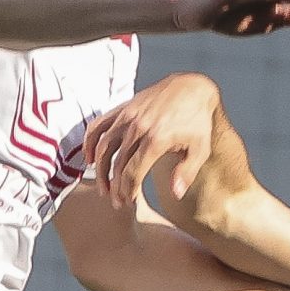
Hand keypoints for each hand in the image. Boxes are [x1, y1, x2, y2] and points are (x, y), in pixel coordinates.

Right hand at [80, 73, 218, 208]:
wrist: (191, 88)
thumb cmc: (197, 120)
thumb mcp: (200, 148)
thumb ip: (187, 172)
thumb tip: (176, 193)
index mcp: (157, 139)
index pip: (133, 172)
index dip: (127, 190)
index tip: (127, 201)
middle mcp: (138, 127)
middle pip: (117, 164)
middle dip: (114, 187)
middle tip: (116, 201)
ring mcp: (128, 116)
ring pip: (103, 147)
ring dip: (100, 170)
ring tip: (103, 187)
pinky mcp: (123, 108)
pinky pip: (98, 125)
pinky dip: (90, 142)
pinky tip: (90, 158)